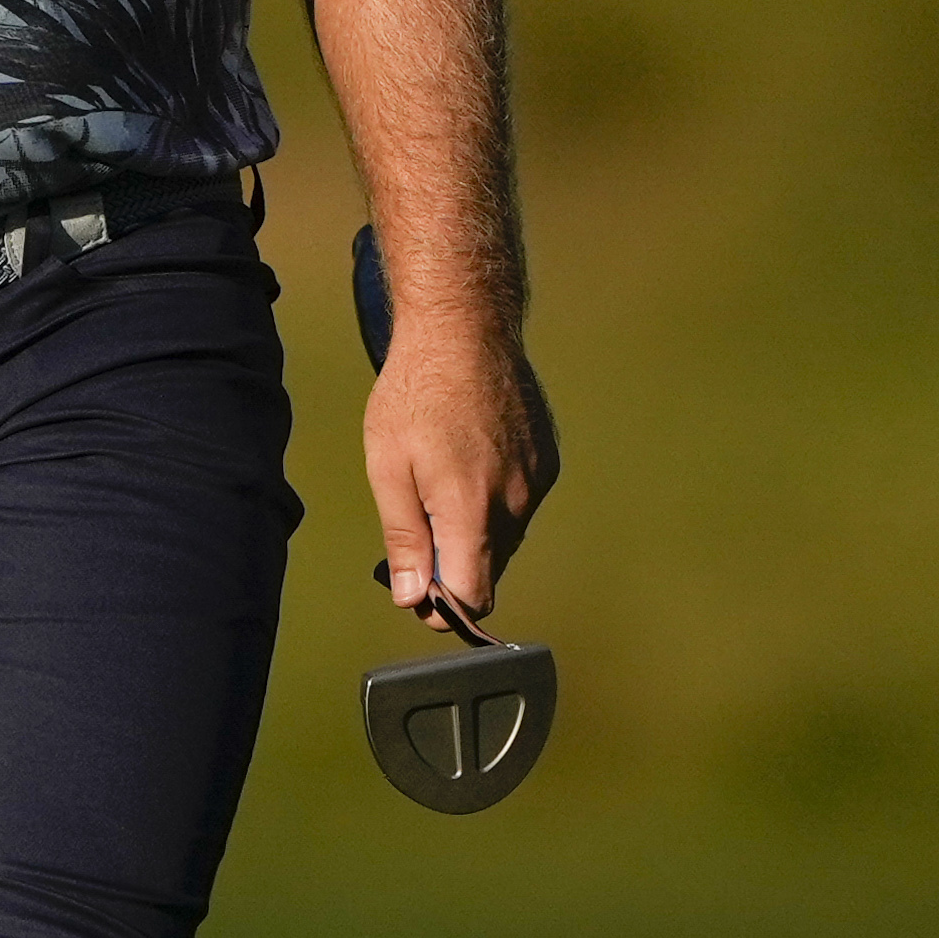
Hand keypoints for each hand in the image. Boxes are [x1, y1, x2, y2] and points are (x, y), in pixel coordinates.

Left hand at [367, 328, 555, 623]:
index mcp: (471, 511)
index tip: (418, 593)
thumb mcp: (388, 467)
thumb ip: (405, 538)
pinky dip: (498, 500)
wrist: (465, 330)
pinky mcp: (549, 460)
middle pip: (490, 569)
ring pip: (507, 537)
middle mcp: (516, 503)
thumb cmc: (416, 393)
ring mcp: (538, 481)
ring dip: (476, 532)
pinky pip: (523, 503)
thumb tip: (413, 598)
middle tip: (417, 533)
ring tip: (441, 485)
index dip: (444, 608)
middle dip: (454, 567)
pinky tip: (471, 461)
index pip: (473, 596)